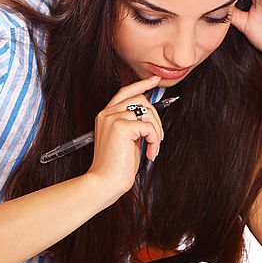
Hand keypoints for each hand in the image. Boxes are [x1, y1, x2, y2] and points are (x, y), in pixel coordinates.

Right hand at [86, 75, 164, 196]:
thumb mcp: (127, 141)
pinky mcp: (121, 127)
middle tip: (157, 138)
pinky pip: (149, 127)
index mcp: (106, 116)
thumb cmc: (116, 167)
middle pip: (141, 100)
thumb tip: (151, 117)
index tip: (154, 80)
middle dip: (155, 118)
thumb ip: (134, 126)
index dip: (141, 85)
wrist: (105, 182)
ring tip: (152, 147)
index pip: (125, 92)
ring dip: (156, 131)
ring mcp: (113, 118)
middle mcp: (107, 114)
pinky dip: (154, 141)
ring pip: (147, 112)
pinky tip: (150, 153)